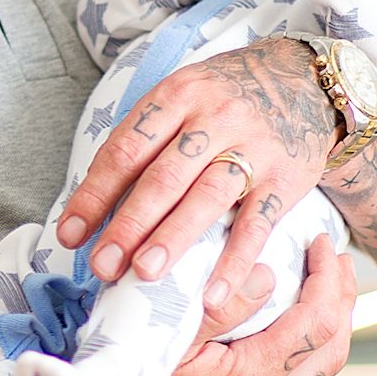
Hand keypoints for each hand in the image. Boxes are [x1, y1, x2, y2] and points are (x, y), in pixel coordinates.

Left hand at [56, 39, 336, 300]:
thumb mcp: (182, 98)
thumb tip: (92, 206)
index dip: (95, 195)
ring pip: (206, 199)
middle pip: (164, 177)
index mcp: (177, 96)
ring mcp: (253, 148)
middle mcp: (214, 118)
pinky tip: (212, 293)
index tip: (70, 235)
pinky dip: (234, 261)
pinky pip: (257, 225)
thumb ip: (143, 142)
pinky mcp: (285, 179)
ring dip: (172, 240)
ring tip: (143, 274)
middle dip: (128, 225)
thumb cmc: (225, 99)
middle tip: (102, 266)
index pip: (127, 150)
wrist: (306, 81)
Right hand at [120, 239, 353, 375]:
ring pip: (321, 372)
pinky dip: (308, 350)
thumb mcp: (163, 336)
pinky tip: (294, 325)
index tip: (322, 243)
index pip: (316, 322)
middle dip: (342, 298)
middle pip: (333, 349)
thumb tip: (267, 275)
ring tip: (326, 287)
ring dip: (330, 326)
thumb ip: (216, 305)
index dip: (327, 278)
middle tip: (338, 260)